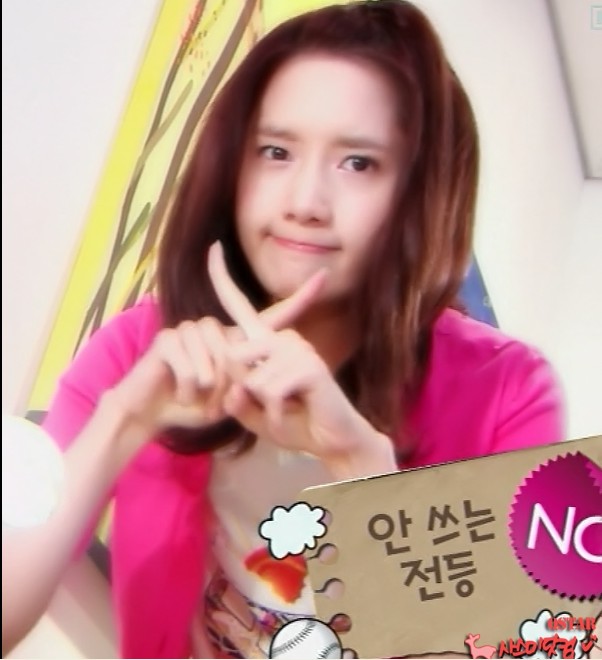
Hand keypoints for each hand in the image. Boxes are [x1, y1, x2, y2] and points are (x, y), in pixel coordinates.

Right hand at [110, 244, 325, 436]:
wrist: (152, 414)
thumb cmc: (193, 405)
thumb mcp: (229, 398)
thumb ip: (249, 384)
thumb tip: (261, 374)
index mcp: (234, 339)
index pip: (271, 316)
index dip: (299, 299)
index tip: (324, 279)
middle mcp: (215, 327)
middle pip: (238, 350)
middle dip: (228, 383)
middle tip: (212, 400)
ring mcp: (189, 329)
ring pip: (215, 356)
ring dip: (208, 387)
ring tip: (196, 395)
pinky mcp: (168, 338)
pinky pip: (190, 363)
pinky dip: (189, 386)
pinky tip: (180, 391)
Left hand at [208, 245, 396, 478]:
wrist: (333, 440)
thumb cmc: (294, 423)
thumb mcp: (254, 414)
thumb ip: (236, 400)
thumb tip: (235, 386)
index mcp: (268, 343)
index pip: (240, 307)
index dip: (222, 279)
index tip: (212, 248)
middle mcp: (283, 339)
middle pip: (233, 357)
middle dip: (243, 391)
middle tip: (274, 404)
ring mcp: (299, 350)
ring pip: (251, 379)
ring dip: (263, 406)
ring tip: (288, 407)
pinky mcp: (309, 367)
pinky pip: (270, 391)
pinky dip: (276, 414)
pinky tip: (293, 413)